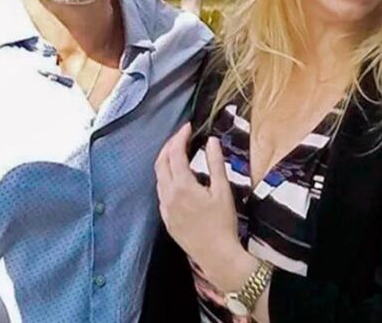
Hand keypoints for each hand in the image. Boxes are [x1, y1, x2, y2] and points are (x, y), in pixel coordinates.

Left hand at [155, 123, 257, 291]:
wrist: (217, 255)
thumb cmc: (223, 223)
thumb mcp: (223, 190)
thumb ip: (216, 163)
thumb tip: (212, 141)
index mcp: (182, 186)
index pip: (175, 153)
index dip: (180, 137)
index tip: (188, 127)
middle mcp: (168, 195)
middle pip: (161, 162)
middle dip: (169, 145)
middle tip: (181, 136)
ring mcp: (165, 208)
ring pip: (159, 177)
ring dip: (166, 161)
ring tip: (178, 152)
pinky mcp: (166, 219)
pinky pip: (161, 192)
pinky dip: (166, 178)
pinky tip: (177, 178)